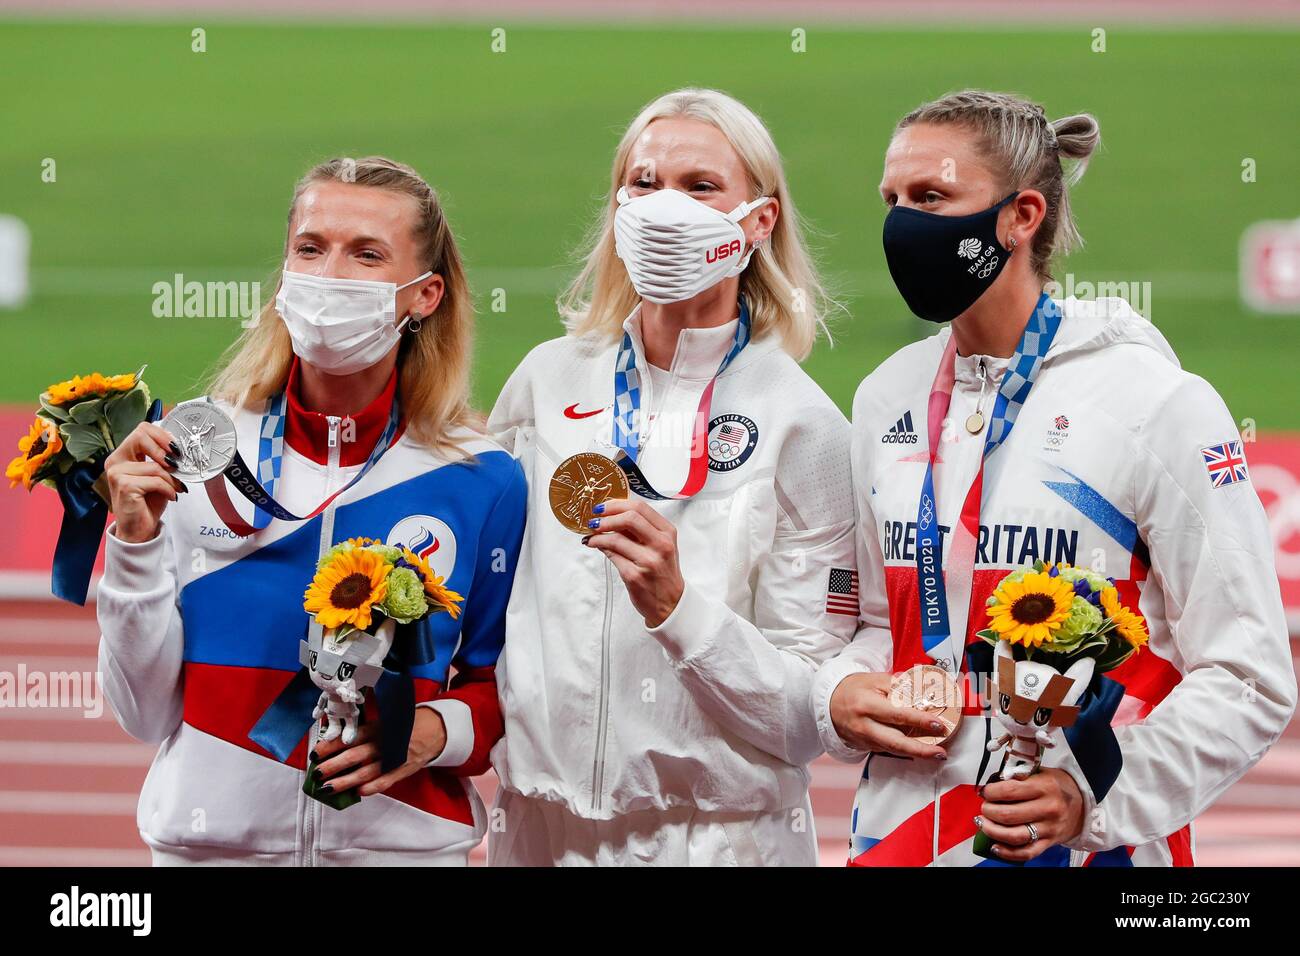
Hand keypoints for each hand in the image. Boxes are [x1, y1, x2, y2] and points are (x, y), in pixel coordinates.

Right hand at [102, 420, 187, 542]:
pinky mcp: (124, 486)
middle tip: (177, 464)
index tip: (176, 450)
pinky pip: (155, 481)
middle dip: (165, 449)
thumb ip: (162, 459)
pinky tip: (171, 496)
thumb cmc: (148, 501)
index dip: (162, 436)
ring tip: (176, 488)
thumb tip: (179, 446)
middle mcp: (115, 461)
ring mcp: (117, 473)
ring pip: (155, 465)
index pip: (142, 429)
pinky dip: (168, 489)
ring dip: (172, 479)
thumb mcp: (157, 475)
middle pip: (141, 436)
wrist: (139, 529)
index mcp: (123, 455)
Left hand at [311, 706, 447, 797]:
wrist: (434, 731)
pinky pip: (384, 781)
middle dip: (334, 765)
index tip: (316, 753)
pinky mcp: (401, 770)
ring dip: (346, 781)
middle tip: (318, 773)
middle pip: (355, 756)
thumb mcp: (384, 721)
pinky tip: (357, 793)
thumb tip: (335, 741)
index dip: (332, 746)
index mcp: (378, 728)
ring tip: (329, 788)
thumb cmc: (404, 725)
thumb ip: (364, 731)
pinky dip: (371, 788)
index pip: (350, 737)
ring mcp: (393, 758)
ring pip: (366, 772)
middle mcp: (384, 743)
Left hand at [582, 498, 683, 627]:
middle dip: (607, 517)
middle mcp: (661, 545)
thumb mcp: (661, 546)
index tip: (603, 507)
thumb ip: (642, 530)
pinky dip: (599, 547)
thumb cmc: (663, 572)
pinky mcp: (634, 576)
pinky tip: (595, 545)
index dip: (617, 504)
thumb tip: (613, 515)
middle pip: (630, 518)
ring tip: (591, 535)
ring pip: (616, 538)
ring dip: (598, 535)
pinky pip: (611, 556)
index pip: (641, 507)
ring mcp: (648, 561)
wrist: (671, 603)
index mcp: (667, 532)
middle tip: (594, 520)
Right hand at [829, 672, 949, 759]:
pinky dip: (905, 751)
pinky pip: (888, 750)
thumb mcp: (874, 680)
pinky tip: (919, 750)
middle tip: (941, 751)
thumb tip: (923, 691)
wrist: (828, 702)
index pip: (897, 715)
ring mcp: (864, 739)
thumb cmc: (854, 688)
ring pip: (893, 750)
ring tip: (937, 754)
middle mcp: (864, 726)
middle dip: (920, 749)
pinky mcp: (865, 746)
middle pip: (895, 742)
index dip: (919, 720)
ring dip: (917, 754)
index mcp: (866, 705)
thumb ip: (898, 685)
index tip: (938, 724)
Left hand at [974, 768, 1085, 861]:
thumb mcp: (1040, 773)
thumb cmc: (1057, 787)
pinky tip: (995, 846)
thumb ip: (1018, 776)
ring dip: (993, 831)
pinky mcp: (1049, 843)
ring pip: (1015, 836)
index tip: (985, 792)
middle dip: (988, 811)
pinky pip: (1026, 852)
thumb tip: (993, 782)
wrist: (1082, 804)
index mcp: (1044, 787)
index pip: (1009, 791)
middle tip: (984, 807)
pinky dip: (1008, 853)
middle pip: (1009, 815)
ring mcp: (1049, 828)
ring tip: (983, 823)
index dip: (991, 792)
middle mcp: (1047, 809)